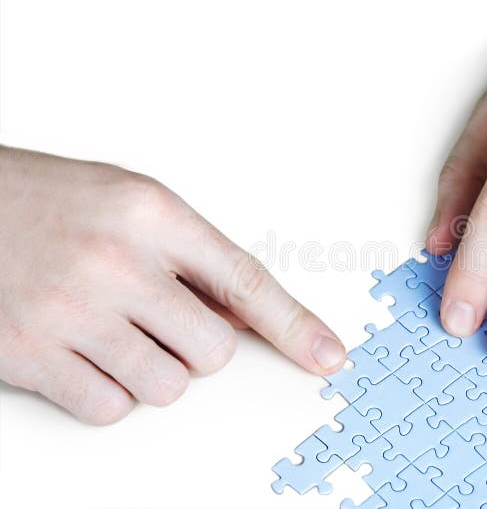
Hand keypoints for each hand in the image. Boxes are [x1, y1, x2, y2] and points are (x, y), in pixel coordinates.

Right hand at [0, 145, 344, 423]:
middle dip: (198, 347)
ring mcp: (71, 312)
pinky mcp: (31, 356)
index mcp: (152, 214)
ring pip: (168, 387)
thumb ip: (192, 256)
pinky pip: (112, 409)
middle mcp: (116, 262)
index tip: (328, 356)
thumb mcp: (133, 205)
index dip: (295, 325)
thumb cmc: (51, 203)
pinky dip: (108, 392)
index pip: (246, 281)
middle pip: (214, 351)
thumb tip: (247, 317)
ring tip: (114, 331)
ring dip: (153, 372)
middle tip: (159, 320)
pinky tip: (83, 352)